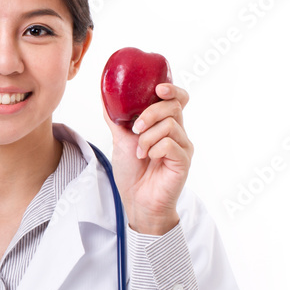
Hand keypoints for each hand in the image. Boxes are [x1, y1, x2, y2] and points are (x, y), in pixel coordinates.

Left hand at [101, 83, 192, 234]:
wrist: (137, 201)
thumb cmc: (132, 172)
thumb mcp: (120, 140)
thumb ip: (116, 118)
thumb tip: (105, 96)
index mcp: (165, 125)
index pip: (178, 99)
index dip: (172, 89)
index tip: (158, 88)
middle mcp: (178, 133)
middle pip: (173, 106)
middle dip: (150, 113)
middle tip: (135, 129)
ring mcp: (183, 146)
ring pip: (170, 125)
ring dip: (147, 137)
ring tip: (140, 152)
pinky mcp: (184, 161)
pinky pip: (171, 144)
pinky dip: (154, 149)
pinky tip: (148, 159)